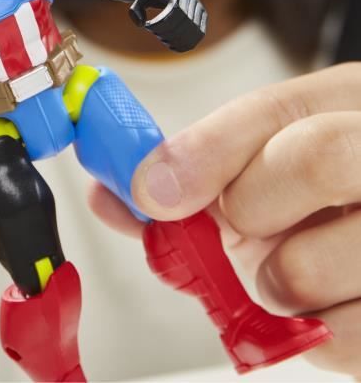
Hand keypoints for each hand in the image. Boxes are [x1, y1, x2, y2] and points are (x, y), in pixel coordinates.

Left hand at [89, 63, 360, 377]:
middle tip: (239, 226)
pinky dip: (311, 332)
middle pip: (312, 159)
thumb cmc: (313, 204)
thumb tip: (107, 193)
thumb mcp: (260, 173)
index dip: (202, 150)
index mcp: (347, 104)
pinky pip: (341, 339)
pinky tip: (329, 301)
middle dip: (247, 205)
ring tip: (295, 264)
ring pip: (308, 264)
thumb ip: (189, 177)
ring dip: (273, 281)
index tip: (148, 189)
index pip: (273, 110)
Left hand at [92, 0, 205, 51]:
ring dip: (180, 39)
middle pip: (183, 25)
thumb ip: (136, 9)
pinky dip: (188, 40)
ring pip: (193, 29)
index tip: (149, 27)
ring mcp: (195, 5)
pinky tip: (176, 44)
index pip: (172, 16)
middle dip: (170, 34)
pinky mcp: (199, 11)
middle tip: (159, 38)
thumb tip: (140, 23)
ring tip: (167, 42)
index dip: (161, 26)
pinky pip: (198, 30)